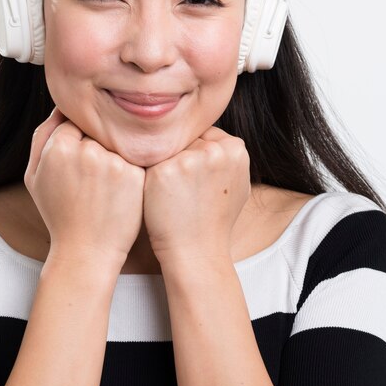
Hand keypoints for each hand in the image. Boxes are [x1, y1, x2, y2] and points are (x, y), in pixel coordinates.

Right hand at [25, 107, 145, 269]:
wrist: (86, 250)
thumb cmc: (59, 212)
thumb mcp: (34, 176)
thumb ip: (42, 137)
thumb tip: (61, 106)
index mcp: (59, 147)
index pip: (74, 120)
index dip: (77, 138)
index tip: (80, 158)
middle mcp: (87, 150)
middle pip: (97, 129)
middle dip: (97, 143)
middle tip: (94, 173)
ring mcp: (113, 162)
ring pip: (117, 141)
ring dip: (115, 154)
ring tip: (106, 183)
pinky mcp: (135, 175)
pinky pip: (134, 157)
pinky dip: (130, 168)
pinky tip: (122, 189)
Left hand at [142, 126, 250, 264]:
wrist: (196, 252)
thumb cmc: (214, 220)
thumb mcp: (237, 184)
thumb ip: (227, 156)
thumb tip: (213, 137)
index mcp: (235, 149)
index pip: (204, 133)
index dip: (194, 152)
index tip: (192, 174)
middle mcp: (214, 150)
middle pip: (185, 138)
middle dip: (180, 155)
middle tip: (182, 185)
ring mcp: (188, 159)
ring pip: (166, 147)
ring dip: (163, 163)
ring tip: (172, 190)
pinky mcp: (162, 171)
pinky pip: (149, 160)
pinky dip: (149, 175)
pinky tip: (156, 192)